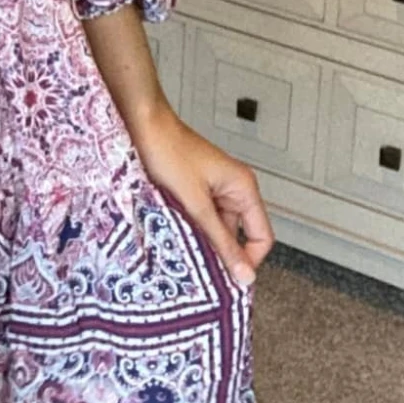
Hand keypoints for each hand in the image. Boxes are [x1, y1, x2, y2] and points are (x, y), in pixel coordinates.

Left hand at [127, 108, 273, 287]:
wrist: (141, 124)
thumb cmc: (168, 152)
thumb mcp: (196, 203)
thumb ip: (221, 240)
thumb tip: (244, 274)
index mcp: (243, 187)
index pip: (262, 236)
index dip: (248, 259)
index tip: (228, 278)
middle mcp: (234, 188)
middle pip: (240, 234)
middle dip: (222, 252)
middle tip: (201, 272)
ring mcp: (215, 188)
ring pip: (218, 228)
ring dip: (204, 240)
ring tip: (184, 250)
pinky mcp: (197, 189)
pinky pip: (203, 218)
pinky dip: (192, 228)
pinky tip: (176, 235)